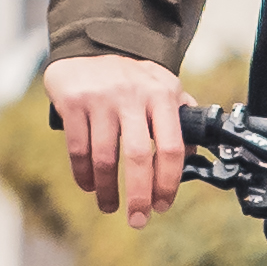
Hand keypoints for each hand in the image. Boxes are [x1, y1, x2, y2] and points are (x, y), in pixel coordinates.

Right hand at [47, 55, 189, 223]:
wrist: (89, 45)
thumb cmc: (131, 77)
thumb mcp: (162, 86)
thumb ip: (179, 116)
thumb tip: (193, 156)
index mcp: (162, 94)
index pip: (172, 146)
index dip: (168, 182)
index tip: (163, 205)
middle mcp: (133, 95)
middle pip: (139, 157)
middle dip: (139, 195)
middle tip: (138, 219)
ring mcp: (101, 99)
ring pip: (104, 158)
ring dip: (107, 190)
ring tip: (109, 205)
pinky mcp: (73, 102)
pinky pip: (78, 149)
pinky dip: (83, 174)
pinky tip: (89, 185)